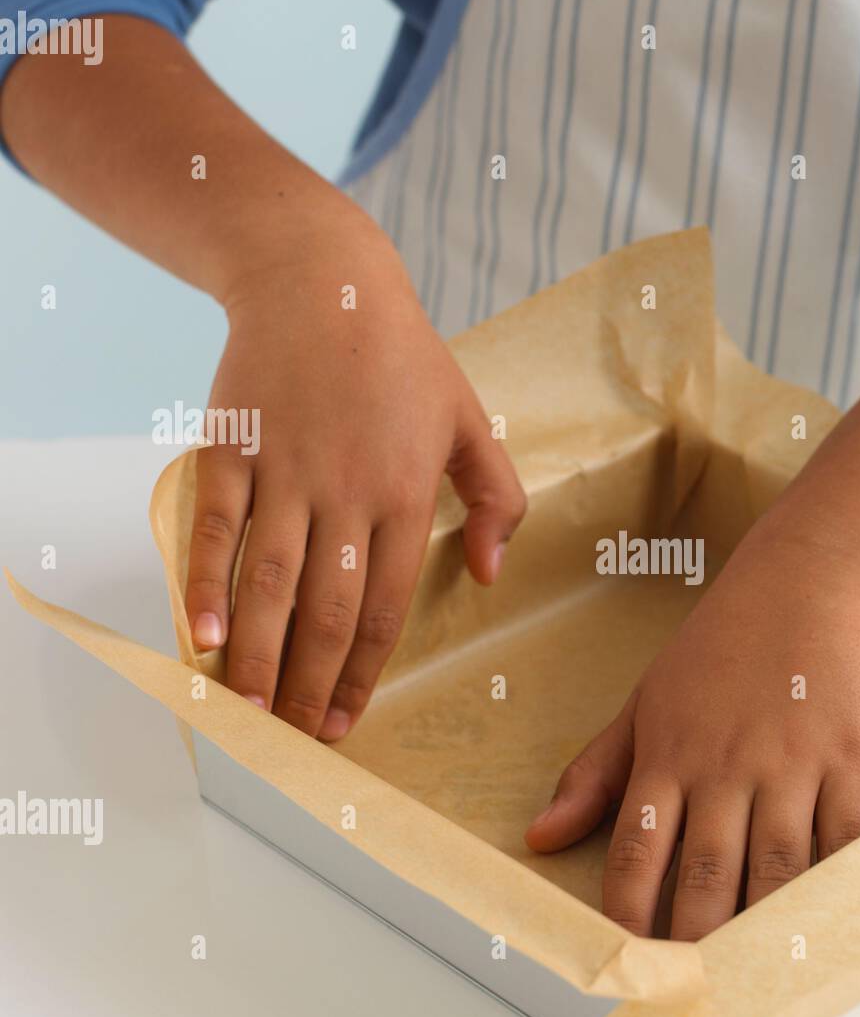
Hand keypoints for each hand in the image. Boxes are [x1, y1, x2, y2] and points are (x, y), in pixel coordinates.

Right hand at [184, 229, 525, 739]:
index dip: (366, 672)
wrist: (320, 278)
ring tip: (251, 712)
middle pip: (328, 609)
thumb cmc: (402, 354)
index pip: (386, 606)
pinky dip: (206, 583)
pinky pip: (215, 526)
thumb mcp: (470, 418)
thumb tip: (492, 574)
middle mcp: (348, 490)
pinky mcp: (232, 446)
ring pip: (272, 581)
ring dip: (260, 654)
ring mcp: (286, 468)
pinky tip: (203, 637)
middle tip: (297, 738)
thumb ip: (497, 496)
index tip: (350, 720)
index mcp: (409, 493)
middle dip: (313, 683)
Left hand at [524, 517, 859, 938]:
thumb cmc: (719, 647)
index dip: (628, 917)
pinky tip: (817, 923)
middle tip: (690, 991)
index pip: (636, 854)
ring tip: (749, 977)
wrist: (808, 586)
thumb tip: (540, 837)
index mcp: (668, 754)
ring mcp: (792, 766)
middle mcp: (726, 767)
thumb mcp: (644, 701)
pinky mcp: (850, 764)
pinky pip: (839, 843)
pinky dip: (830, 888)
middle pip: (707, 876)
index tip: (626, 961)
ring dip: (761, 927)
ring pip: (775, 870)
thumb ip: (594, 773)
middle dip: (695, 941)